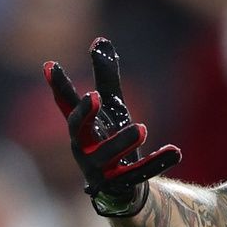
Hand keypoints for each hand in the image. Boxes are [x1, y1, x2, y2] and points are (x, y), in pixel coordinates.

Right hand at [44, 37, 180, 216]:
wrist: (123, 188)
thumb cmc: (112, 140)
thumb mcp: (113, 106)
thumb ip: (106, 75)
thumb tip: (100, 39)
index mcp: (83, 128)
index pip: (67, 104)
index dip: (59, 86)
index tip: (50, 64)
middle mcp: (85, 148)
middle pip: (79, 131)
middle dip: (85, 114)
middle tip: (95, 96)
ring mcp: (100, 169)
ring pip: (107, 156)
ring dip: (123, 142)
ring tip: (142, 128)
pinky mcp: (121, 185)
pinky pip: (138, 174)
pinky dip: (157, 163)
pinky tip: (176, 151)